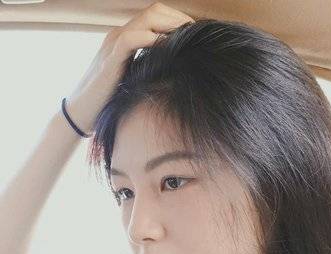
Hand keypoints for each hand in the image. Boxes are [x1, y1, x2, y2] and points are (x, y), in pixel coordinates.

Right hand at [64, 2, 194, 132]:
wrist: (81, 112)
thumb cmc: (109, 98)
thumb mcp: (133, 78)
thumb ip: (148, 67)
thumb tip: (175, 70)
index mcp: (126, 38)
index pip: (156, 15)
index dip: (178, 21)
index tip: (196, 36)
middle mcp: (120, 34)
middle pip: (155, 11)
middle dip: (180, 20)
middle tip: (197, 36)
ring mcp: (114, 44)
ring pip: (147, 18)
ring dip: (172, 26)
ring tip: (189, 40)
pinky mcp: (111, 59)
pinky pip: (133, 38)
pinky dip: (154, 40)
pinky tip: (170, 50)